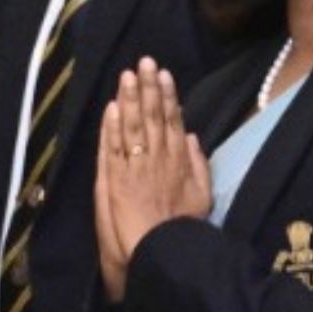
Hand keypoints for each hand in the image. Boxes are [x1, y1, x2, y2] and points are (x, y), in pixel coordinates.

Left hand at [92, 61, 209, 301]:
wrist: (161, 250)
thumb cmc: (182, 228)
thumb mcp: (202, 195)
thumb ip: (198, 164)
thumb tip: (193, 138)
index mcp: (178, 161)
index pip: (171, 121)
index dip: (167, 97)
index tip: (165, 75)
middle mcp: (158, 158)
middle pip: (152, 116)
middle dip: (148, 87)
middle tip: (145, 61)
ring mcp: (136, 166)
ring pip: (132, 126)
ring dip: (129, 99)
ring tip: (127, 74)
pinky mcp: (116, 178)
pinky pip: (113, 147)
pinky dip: (111, 126)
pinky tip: (111, 107)